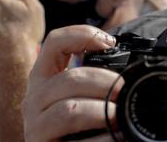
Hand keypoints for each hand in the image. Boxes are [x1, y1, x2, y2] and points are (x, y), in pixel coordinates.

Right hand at [23, 25, 121, 140]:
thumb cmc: (78, 128)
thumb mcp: (82, 96)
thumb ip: (95, 80)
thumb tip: (131, 66)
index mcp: (45, 78)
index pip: (54, 42)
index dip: (82, 34)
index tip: (111, 43)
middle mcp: (34, 98)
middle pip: (70, 79)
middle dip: (104, 83)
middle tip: (124, 92)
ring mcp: (35, 125)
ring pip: (70, 109)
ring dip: (102, 111)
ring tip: (119, 117)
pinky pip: (75, 139)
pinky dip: (100, 138)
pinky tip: (114, 137)